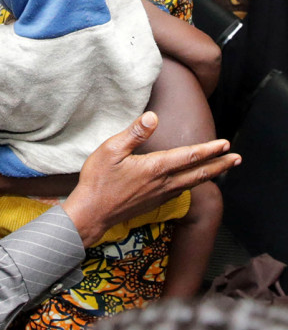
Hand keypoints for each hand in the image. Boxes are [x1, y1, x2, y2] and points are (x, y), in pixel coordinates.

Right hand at [62, 112, 239, 247]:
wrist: (92, 213)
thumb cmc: (98, 180)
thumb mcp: (111, 150)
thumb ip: (134, 133)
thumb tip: (153, 117)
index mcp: (155, 168)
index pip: (188, 156)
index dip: (208, 149)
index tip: (225, 144)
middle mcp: (163, 183)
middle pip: (198, 173)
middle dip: (219, 165)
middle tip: (237, 158)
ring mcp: (159, 195)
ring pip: (191, 183)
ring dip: (209, 175)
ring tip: (220, 169)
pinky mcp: (153, 202)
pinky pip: (180, 191)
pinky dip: (193, 184)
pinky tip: (191, 182)